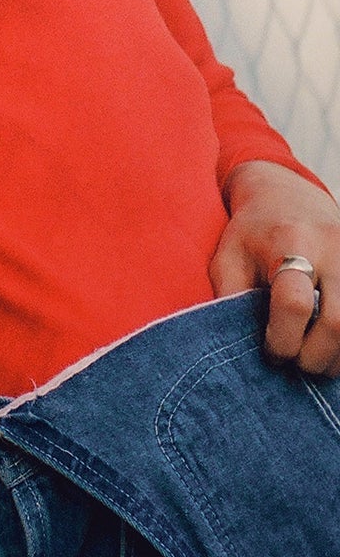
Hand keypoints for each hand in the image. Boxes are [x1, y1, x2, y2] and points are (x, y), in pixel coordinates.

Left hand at [210, 160, 339, 375]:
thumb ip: (230, 298)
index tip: (269, 350)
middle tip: (292, 360)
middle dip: (312, 357)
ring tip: (309, 356)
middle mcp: (331, 249)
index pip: (294, 303)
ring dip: (333, 357)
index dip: (281, 340)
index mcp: (290, 241)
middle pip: (335, 323)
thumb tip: (238, 346)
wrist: (288, 196)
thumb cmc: (252, 233)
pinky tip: (326, 345)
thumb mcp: (228, 257)